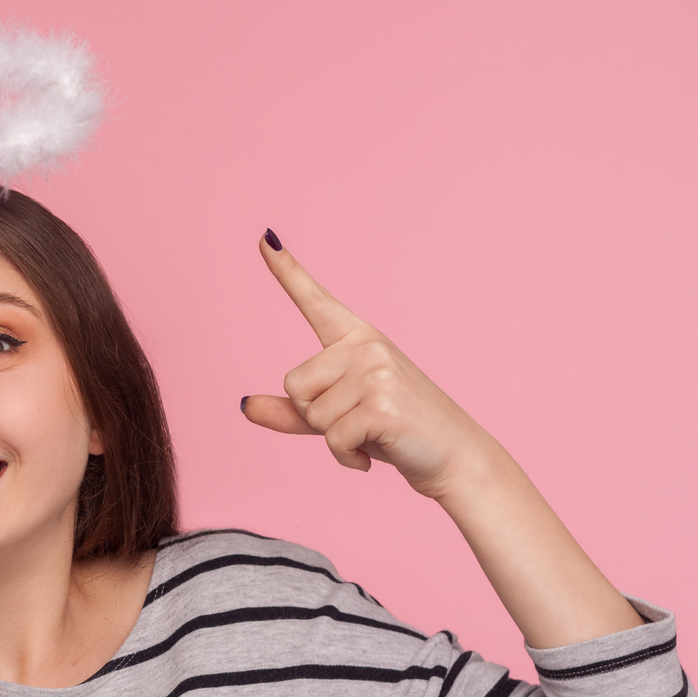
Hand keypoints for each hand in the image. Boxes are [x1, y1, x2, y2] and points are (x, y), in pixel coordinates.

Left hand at [240, 232, 496, 500]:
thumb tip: (244, 405)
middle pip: (294, 385)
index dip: (286, 271)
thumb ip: (292, 411)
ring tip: (373, 436)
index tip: (264, 238)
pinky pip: (333, 440)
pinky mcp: (382, 405)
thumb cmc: (396, 432)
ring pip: (312, 414)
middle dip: (315, 417)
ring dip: (335, 440)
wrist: (453, 455)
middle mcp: (367, 345)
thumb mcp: (339, 417)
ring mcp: (377, 371)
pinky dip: (346, 458)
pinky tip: (370, 456)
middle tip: (358, 422)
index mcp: (357, 339)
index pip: (315, 301)